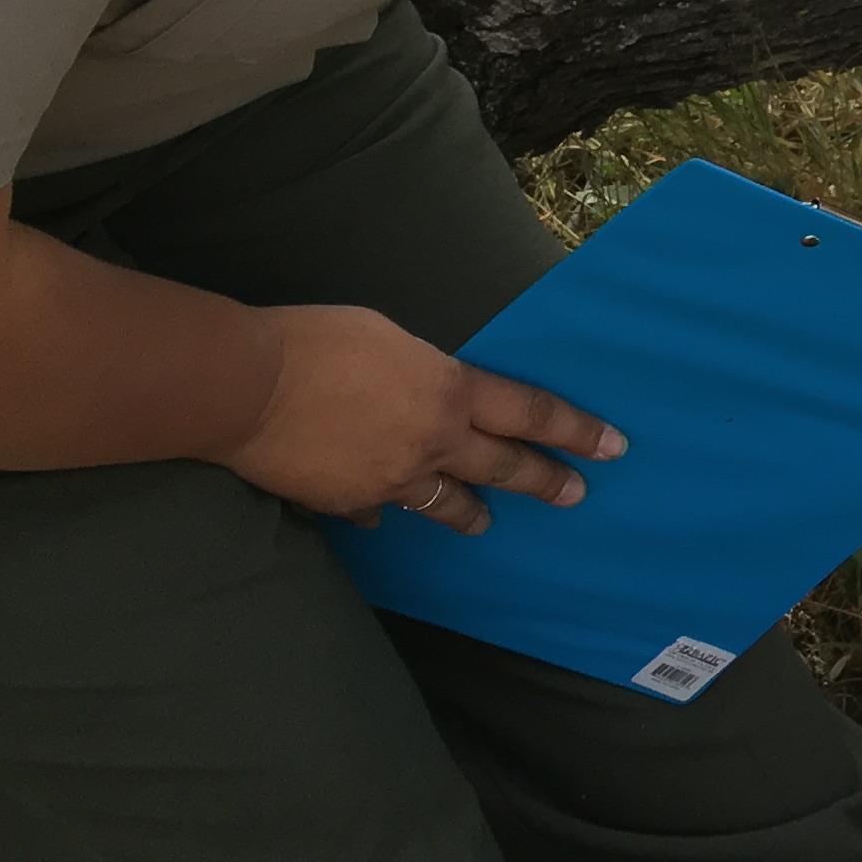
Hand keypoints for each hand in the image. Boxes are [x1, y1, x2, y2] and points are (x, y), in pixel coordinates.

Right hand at [204, 305, 622, 532]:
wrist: (247, 387)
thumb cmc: (317, 340)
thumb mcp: (391, 339)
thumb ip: (425, 374)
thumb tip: (432, 396)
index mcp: (450, 391)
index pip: (532, 413)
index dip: (577, 431)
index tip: (614, 447)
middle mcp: (434, 442)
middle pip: (504, 468)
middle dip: (546, 482)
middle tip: (575, 495)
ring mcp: (393, 479)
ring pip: (447, 503)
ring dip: (471, 512)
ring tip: (485, 522)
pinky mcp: (350, 502)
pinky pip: (379, 511)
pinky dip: (383, 510)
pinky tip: (383, 515)